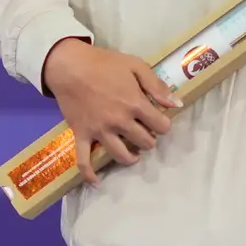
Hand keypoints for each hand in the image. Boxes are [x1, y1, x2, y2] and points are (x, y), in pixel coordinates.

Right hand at [44, 36, 176, 171]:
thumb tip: (177, 104)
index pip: (161, 126)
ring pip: (122, 155)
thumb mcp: (135, 65)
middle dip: (149, 139)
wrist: (68, 66)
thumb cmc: (103, 63)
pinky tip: (96, 182)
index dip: (164, 124)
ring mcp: (100, 131)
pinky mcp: (82, 135)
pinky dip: (90, 173)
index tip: (158, 120)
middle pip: (145, 143)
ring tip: (133, 153)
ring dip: (132, 157)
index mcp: (135, 104)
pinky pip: (84, 159)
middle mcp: (120, 121)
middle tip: (144, 132)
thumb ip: (157, 85)